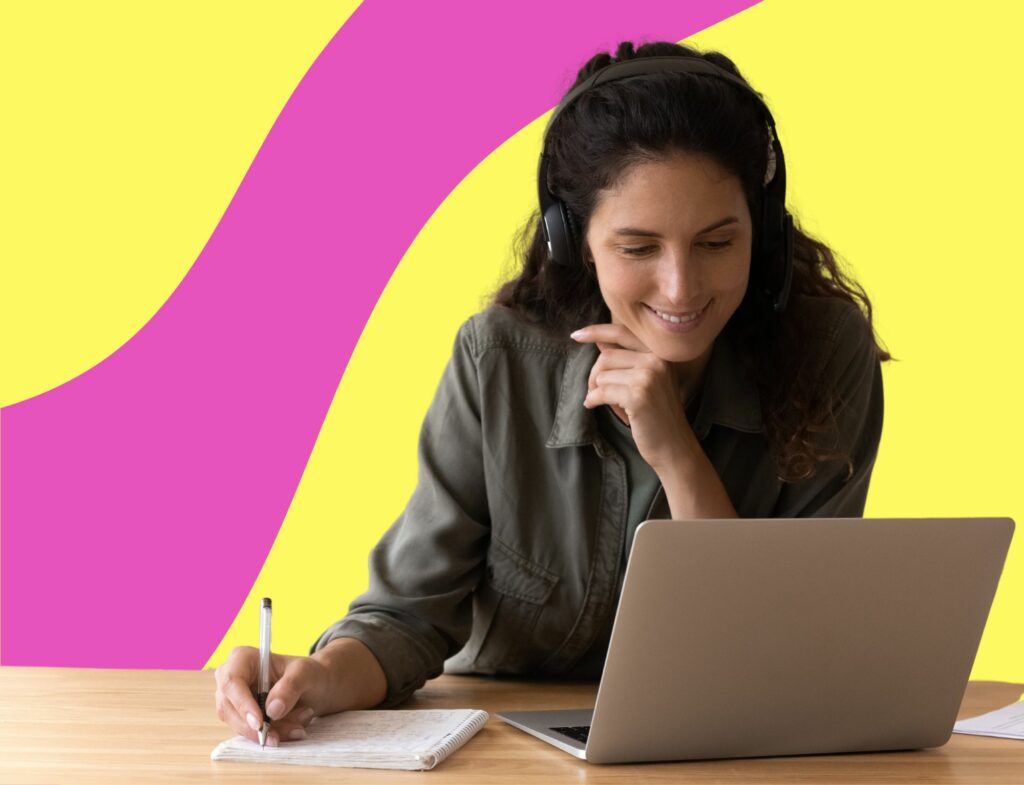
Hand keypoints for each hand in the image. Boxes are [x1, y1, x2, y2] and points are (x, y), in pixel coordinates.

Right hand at [214, 638, 387, 744]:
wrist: (326, 685)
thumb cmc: (317, 673)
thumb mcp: (309, 674)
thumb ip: (292, 686)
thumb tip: (271, 709)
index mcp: (245, 657)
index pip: (230, 680)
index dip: (240, 703)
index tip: (259, 721)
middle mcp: (235, 677)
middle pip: (229, 707)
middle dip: (259, 724)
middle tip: (285, 733)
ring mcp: (236, 699)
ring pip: (240, 725)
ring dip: (270, 731)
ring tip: (302, 724)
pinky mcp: (245, 717)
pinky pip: (251, 734)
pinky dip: (274, 735)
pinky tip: (297, 729)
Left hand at [572, 322, 698, 472]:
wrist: (674, 446)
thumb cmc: (656, 414)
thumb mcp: (646, 381)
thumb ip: (625, 360)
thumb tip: (599, 340)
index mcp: (660, 353)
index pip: (623, 332)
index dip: (597, 331)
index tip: (576, 335)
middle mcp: (657, 360)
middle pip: (607, 356)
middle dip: (594, 375)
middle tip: (593, 391)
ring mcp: (649, 377)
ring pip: (603, 375)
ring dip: (595, 390)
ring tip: (601, 402)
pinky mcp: (638, 395)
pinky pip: (602, 391)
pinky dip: (593, 400)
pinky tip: (593, 406)